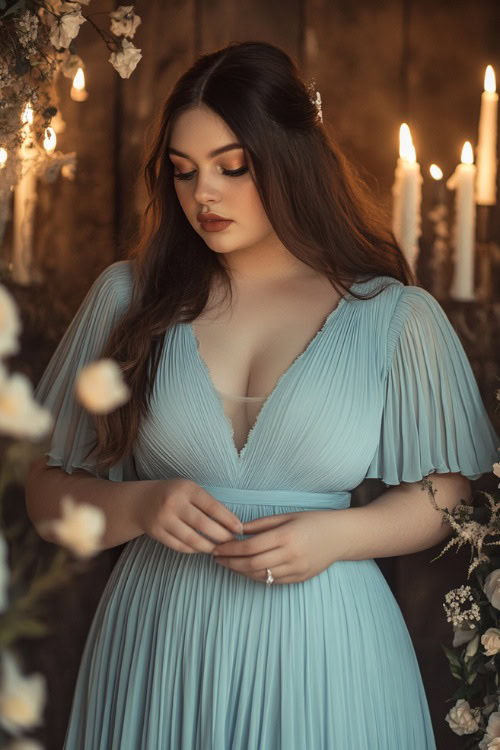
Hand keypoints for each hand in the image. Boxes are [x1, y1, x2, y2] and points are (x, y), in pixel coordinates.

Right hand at [137, 478, 242, 553]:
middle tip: (233, 543)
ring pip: (192, 539)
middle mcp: (173, 503)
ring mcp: (163, 519)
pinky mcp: (156, 532)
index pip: (212, 506)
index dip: (228, 520)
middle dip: (222, 537)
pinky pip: (180, 546)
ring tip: (220, 549)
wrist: (142, 501)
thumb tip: (232, 524)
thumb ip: (208, 503)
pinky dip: (194, 550)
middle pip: (203, 525)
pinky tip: (202, 549)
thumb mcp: (191, 490)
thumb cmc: (175, 494)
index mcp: (186, 489)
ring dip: (209, 547)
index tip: (240, 529)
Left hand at [212, 510, 339, 584]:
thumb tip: (238, 530)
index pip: (250, 547)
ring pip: (260, 576)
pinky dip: (256, 576)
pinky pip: (272, 581)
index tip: (217, 547)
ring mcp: (296, 569)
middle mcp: (290, 555)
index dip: (230, 549)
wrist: (341, 536)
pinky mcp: (299, 579)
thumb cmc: (313, 521)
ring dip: (240, 571)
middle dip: (230, 562)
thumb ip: (261, 524)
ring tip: (227, 564)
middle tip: (216, 558)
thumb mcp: (287, 516)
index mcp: (286, 535)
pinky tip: (246, 570)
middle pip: (252, 564)